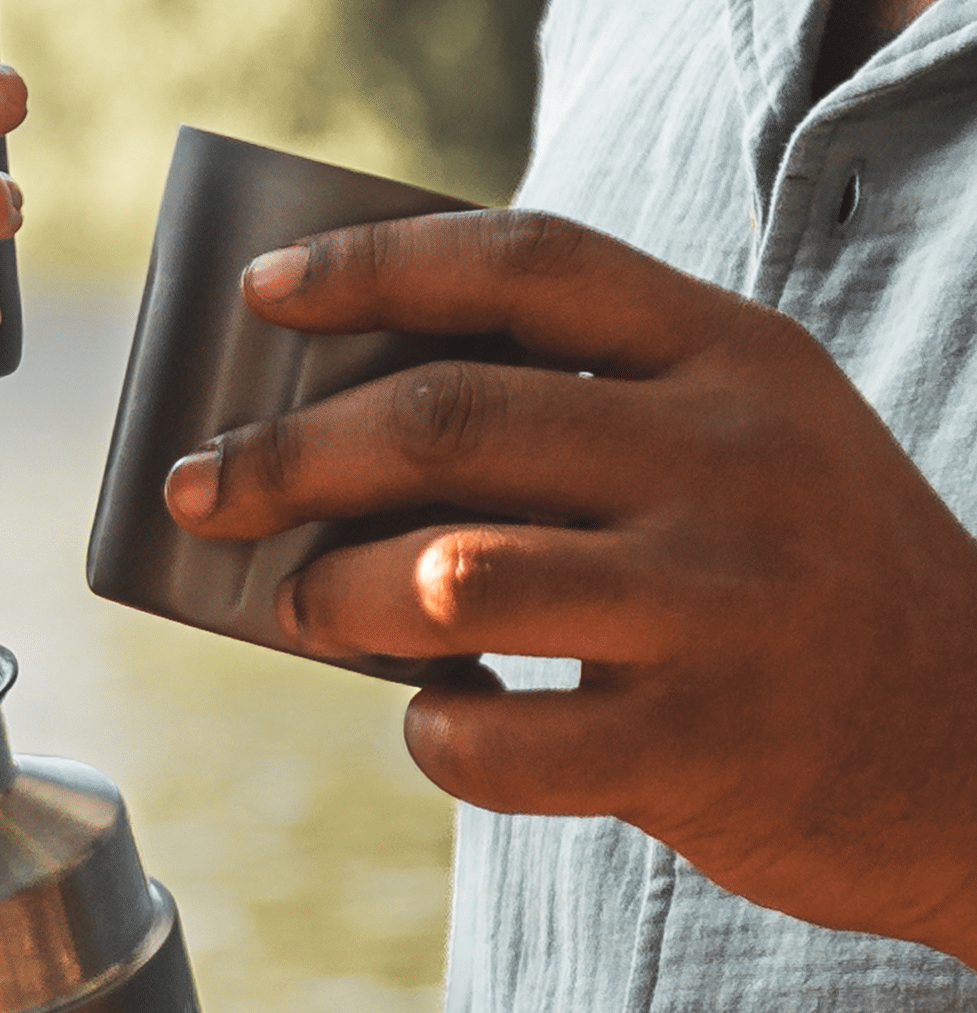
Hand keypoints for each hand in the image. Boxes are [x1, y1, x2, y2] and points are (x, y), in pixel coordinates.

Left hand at [163, 208, 976, 962]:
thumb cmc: (811, 583)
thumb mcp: (753, 444)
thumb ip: (591, 413)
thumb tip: (348, 431)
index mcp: (734, 358)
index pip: (527, 264)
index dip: (375, 267)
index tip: (262, 294)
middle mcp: (728, 463)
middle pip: (451, 417)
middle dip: (288, 452)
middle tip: (202, 488)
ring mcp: (717, 606)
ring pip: (452, 574)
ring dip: (336, 592)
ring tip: (298, 608)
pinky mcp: (695, 749)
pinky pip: (495, 740)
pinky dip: (432, 731)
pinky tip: (438, 718)